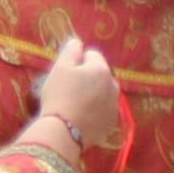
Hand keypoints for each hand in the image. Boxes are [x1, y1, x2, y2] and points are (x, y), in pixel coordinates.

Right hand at [23, 37, 115, 167]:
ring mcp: (114, 106)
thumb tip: (78, 42)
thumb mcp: (60, 67)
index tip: (66, 73)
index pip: (91, 55)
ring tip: (75, 105)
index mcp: (101, 69)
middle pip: (100, 75)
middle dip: (88, 78)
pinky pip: (103, 111)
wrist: (63, 131)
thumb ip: (71, 50)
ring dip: (93, 94)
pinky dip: (95, 111)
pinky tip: (81, 117)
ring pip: (103, 93)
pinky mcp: (111, 123)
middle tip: (69, 89)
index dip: (77, 61)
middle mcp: (113, 85)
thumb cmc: (59, 95)